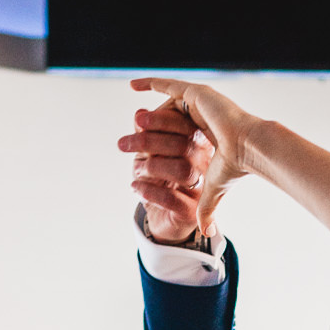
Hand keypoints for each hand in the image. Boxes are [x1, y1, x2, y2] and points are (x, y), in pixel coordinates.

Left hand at [120, 101, 216, 244]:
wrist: (163, 216)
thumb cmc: (159, 178)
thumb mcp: (149, 152)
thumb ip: (146, 133)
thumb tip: (140, 114)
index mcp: (199, 146)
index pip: (186, 126)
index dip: (162, 121)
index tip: (138, 121)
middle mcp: (206, 165)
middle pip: (183, 145)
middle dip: (149, 141)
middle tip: (124, 144)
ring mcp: (202, 189)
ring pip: (182, 170)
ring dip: (152, 167)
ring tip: (136, 170)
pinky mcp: (191, 212)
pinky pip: (172, 198)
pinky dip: (149, 191)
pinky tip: (136, 187)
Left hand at [122, 77, 258, 238]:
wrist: (250, 147)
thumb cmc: (235, 167)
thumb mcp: (213, 188)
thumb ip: (206, 206)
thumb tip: (207, 232)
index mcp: (205, 139)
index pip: (172, 141)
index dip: (153, 149)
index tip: (136, 161)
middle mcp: (203, 120)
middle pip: (164, 129)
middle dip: (143, 140)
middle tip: (120, 147)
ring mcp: (200, 104)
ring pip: (163, 113)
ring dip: (145, 122)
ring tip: (127, 129)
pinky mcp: (196, 92)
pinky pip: (168, 86)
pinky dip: (151, 82)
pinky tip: (133, 84)